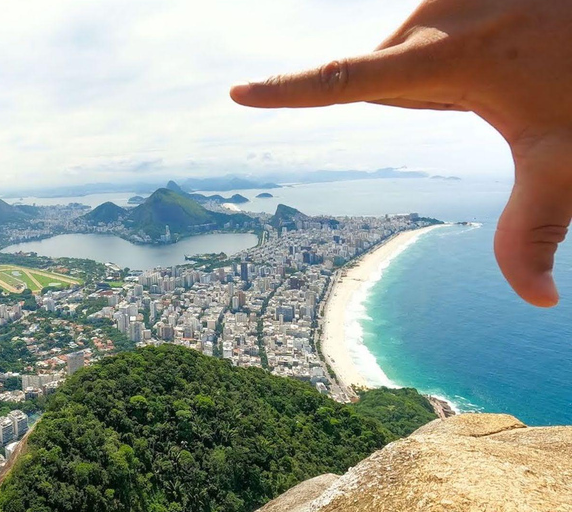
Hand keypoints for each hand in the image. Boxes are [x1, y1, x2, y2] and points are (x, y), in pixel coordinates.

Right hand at [230, 0, 571, 307]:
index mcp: (445, 57)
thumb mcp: (564, 156)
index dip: (289, 93)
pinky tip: (501, 50)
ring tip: (507, 69)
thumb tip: (537, 299)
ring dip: (437, 76)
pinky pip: (423, 30)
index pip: (346, 81)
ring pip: (403, 55)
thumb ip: (535, 226)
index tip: (240, 93)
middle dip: (422, 100)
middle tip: (495, 96)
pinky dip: (446, 49)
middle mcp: (432, 16)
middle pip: (383, 78)